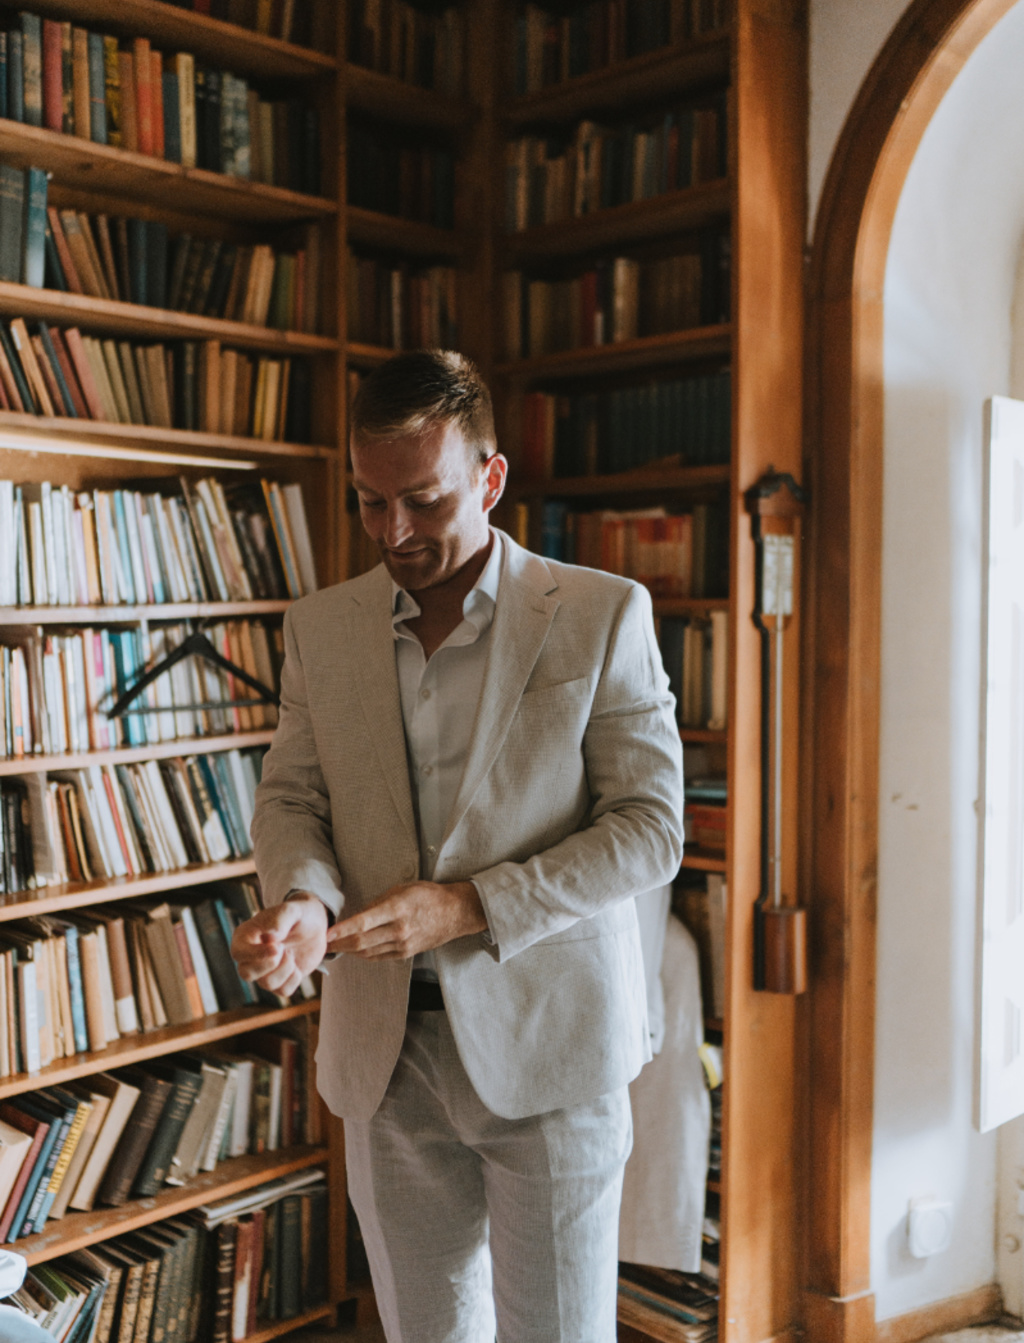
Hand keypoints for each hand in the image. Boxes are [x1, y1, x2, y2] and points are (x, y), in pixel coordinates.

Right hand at [231, 894, 328, 996]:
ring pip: (266, 984)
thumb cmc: (298, 914)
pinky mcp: (279, 981)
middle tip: (284, 949)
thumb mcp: (292, 910)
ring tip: (291, 953)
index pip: (238, 952)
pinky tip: (297, 964)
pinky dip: (294, 978)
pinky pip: (283, 991)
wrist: (316, 926)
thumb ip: (280, 919)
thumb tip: (270, 936)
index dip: (256, 954)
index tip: (277, 947)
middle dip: (269, 964)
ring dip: (285, 969)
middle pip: (246, 974)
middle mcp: (250, 956)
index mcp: (245, 936)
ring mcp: (264, 971)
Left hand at [325, 881, 486, 960]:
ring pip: (367, 952)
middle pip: (361, 942)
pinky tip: (354, 950)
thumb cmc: (428, 895)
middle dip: (338, 945)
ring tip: (334, 948)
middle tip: (322, 944)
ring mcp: (402, 945)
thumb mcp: (402, 889)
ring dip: (348, 951)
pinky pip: (378, 957)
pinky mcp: (405, 954)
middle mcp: (399, 930)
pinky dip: (363, 954)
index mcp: (397, 909)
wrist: (455, 913)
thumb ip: (377, 903)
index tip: (327, 934)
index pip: (363, 922)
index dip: (342, 930)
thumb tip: (357, 916)